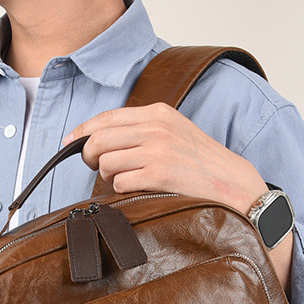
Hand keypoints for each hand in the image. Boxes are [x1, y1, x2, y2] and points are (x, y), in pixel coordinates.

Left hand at [63, 102, 292, 297]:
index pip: (106, 118)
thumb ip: (143, 129)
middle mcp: (156, 128)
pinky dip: (122, 189)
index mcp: (158, 113)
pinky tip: (138, 189)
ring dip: (108, 175)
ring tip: (125, 179)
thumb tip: (100, 138)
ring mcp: (157, 151)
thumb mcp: (175, 131)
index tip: (70, 142)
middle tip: (96, 167)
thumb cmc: (201, 162)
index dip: (82, 131)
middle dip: (90, 156)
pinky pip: (119, 183)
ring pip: (105, 162)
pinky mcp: (158, 175)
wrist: (233, 184)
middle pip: (99, 140)